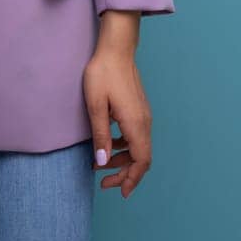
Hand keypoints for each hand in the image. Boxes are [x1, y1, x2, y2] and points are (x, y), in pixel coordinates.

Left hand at [83, 46, 154, 197]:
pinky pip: (136, 136)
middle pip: (141, 157)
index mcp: (135, 124)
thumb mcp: (96, 106)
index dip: (132, 179)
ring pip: (139, 147)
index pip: (141, 161)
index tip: (120, 192)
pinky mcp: (139, 109)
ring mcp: (143, 115)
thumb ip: (100, 136)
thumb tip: (102, 163)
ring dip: (123, 160)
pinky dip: (124, 146)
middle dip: (125, 173)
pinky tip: (108, 143)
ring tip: (101, 164)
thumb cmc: (103, 74)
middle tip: (104, 183)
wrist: (116, 48)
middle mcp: (144, 122)